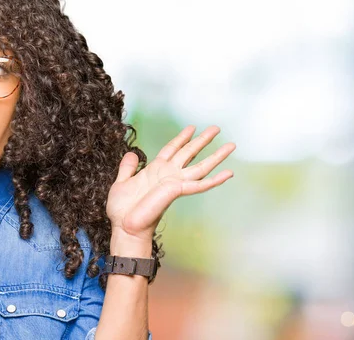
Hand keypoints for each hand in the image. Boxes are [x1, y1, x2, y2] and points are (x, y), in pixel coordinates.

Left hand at [107, 125, 235, 241]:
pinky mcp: (177, 191)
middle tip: (216, 128)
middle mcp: (168, 174)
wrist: (125, 226)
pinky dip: (215, 180)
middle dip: (202, 140)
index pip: (172, 149)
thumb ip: (127, 168)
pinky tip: (229, 173)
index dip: (181, 138)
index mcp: (155, 170)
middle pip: (189, 152)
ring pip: (200, 166)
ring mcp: (174, 182)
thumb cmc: (122, 209)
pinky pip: (200, 185)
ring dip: (216, 156)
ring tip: (231, 145)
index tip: (191, 128)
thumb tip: (132, 154)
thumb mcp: (121, 182)